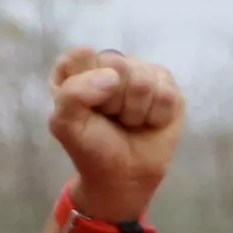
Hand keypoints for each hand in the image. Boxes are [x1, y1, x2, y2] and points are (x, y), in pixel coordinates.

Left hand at [49, 47, 186, 222]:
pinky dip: (156, 116)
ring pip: (143, 79)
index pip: (80, 56)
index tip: (87, 108)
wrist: (124, 176)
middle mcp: (109, 66)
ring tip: (129, 122)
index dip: (85, 83)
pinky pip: (166, 93)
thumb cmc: (92, 147)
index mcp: (78, 70)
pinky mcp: (166, 86)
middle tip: (110, 118)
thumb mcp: (65, 123)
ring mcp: (140, 73)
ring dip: (135, 111)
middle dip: (113, 100)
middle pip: (116, 64)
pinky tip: (149, 123)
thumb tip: (113, 77)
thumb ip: (73, 92)